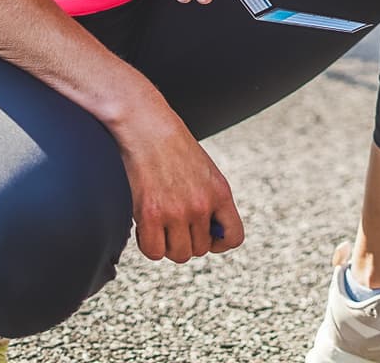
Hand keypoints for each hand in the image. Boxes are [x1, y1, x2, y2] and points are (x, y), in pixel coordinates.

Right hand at [113, 100, 243, 262]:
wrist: (147, 126)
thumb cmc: (173, 146)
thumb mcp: (205, 172)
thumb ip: (211, 201)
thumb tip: (211, 235)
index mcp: (220, 193)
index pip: (234, 237)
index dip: (220, 243)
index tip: (207, 236)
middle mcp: (202, 205)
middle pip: (200, 249)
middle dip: (187, 240)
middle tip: (173, 222)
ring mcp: (177, 212)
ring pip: (178, 254)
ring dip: (168, 244)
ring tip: (160, 223)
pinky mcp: (151, 215)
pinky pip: (154, 251)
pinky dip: (148, 244)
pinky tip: (145, 225)